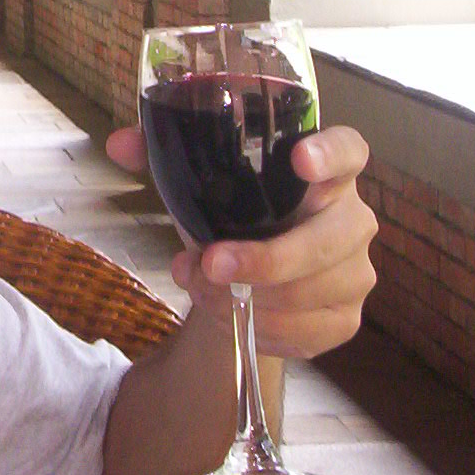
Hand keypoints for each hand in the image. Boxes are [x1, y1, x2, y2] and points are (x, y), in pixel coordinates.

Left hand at [105, 124, 376, 360]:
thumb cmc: (230, 218)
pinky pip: (307, 331)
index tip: (299, 159)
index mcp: (323, 169)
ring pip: (312, 290)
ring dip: (251, 297)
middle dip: (269, 257)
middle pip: (328, 238)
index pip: (348, 150)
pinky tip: (235, 317)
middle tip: (213, 263)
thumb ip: (158, 155)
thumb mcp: (197, 184)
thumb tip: (119, 144)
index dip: (330, 154)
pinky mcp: (345, 318)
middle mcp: (351, 217)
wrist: (241, 282)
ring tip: (205, 288)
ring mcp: (355, 271)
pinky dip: (263, 329)